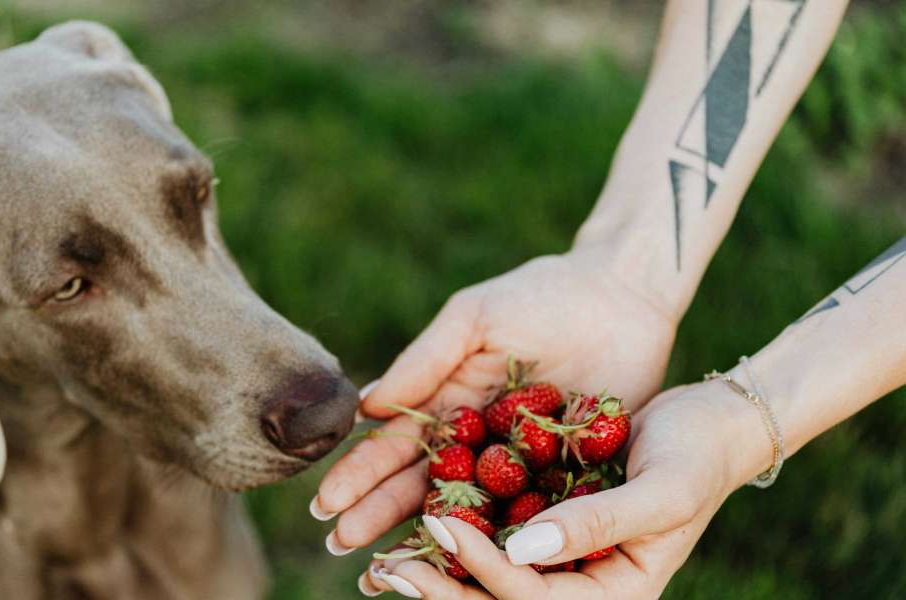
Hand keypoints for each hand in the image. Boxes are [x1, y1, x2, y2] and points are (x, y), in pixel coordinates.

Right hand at [314, 250, 678, 555]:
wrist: (624, 295)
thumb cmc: (542, 296)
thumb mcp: (475, 319)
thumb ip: (425, 360)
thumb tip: (365, 406)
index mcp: (447, 404)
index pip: (394, 447)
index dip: (359, 476)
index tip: (326, 506)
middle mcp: (475, 442)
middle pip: (419, 488)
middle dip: (377, 517)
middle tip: (340, 548)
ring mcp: (519, 466)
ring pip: (467, 514)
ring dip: (428, 542)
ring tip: (387, 573)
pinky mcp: (566, 479)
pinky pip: (530, 516)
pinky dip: (502, 544)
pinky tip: (473, 570)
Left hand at [365, 381, 766, 598]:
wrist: (706, 424)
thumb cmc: (696, 458)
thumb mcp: (661, 493)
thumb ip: (596, 525)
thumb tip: (522, 551)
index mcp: (613, 596)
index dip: (486, 574)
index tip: (443, 531)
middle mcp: (577, 585)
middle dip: (443, 591)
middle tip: (387, 570)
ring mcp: (555, 558)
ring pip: (486, 578)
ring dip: (435, 573)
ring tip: (379, 561)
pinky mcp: (539, 524)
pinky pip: (489, 538)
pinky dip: (452, 536)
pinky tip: (411, 519)